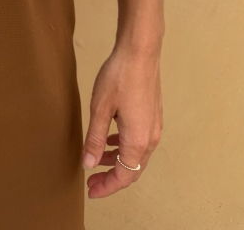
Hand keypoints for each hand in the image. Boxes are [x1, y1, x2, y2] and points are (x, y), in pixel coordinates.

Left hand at [82, 46, 162, 197]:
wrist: (140, 52)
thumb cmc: (119, 77)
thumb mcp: (100, 109)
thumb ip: (95, 139)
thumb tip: (89, 164)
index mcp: (137, 141)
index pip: (123, 177)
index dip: (106, 187)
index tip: (90, 190)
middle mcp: (150, 138)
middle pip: (132, 170)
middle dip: (112, 178)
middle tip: (91, 180)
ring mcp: (154, 126)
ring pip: (136, 155)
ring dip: (118, 161)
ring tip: (97, 159)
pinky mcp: (153, 115)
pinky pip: (139, 141)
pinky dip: (124, 146)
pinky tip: (111, 138)